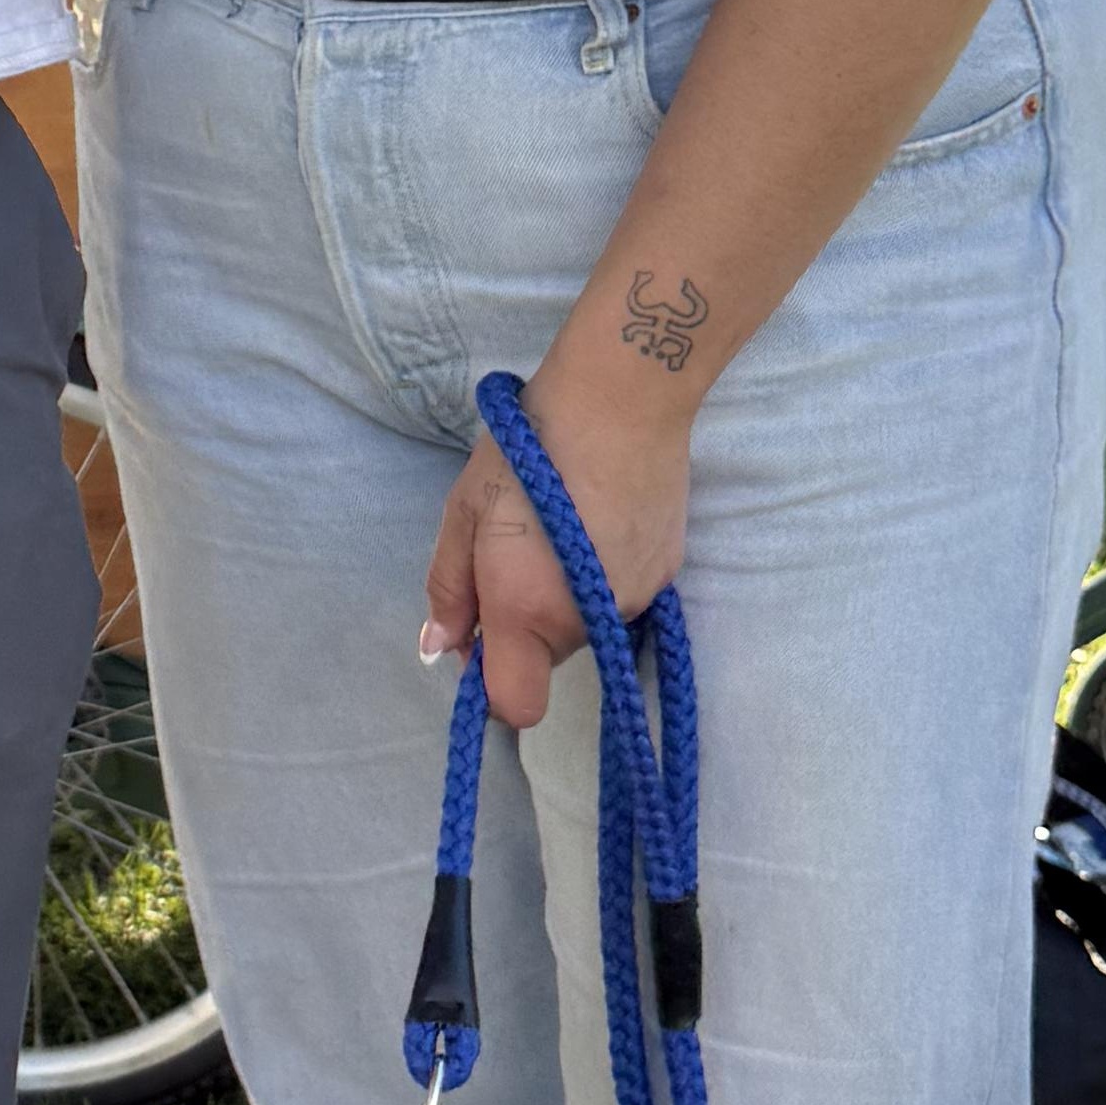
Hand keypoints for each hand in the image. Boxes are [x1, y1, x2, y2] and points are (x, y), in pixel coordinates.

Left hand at [424, 370, 692, 729]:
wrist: (623, 398)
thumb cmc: (531, 448)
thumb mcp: (466, 512)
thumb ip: (448, 590)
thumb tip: (440, 647)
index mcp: (525, 613)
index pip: (515, 706)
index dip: (490, 684)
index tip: (481, 636)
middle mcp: (583, 623)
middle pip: (545, 659)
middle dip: (523, 625)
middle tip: (517, 553)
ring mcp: (632, 603)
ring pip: (582, 628)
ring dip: (564, 599)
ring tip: (562, 526)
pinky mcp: (665, 577)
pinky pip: (617, 598)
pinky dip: (602, 576)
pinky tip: (599, 520)